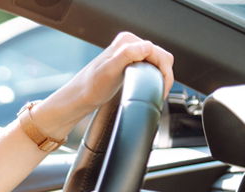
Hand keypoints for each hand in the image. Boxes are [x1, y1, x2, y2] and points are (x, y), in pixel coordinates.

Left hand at [36, 32, 174, 135]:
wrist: (80, 97)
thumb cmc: (91, 87)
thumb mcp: (109, 71)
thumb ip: (127, 55)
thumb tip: (146, 47)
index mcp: (127, 41)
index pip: (158, 52)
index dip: (164, 72)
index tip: (161, 89)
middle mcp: (130, 44)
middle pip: (161, 56)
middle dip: (164, 74)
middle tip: (161, 92)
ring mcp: (130, 53)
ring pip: (158, 62)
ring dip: (161, 76)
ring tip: (157, 91)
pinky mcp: (130, 63)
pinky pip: (151, 67)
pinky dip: (155, 77)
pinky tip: (150, 86)